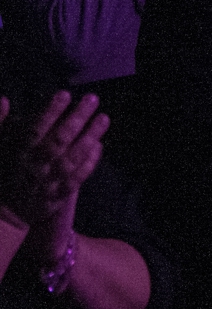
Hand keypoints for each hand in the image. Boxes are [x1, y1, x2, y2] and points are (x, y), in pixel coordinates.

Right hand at [0, 93, 107, 227]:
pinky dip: (89, 163)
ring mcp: (46, 184)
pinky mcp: (56, 198)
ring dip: (89, 138)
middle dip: (77, 119)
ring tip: (104, 118)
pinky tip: (99, 146)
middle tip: (93, 99)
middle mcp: (33, 168)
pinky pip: (76, 180)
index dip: (50, 112)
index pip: (35, 130)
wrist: (0, 215)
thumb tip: (4, 99)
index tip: (65, 94)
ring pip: (71, 159)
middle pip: (58, 141)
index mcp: (16, 155)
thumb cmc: (1, 173)